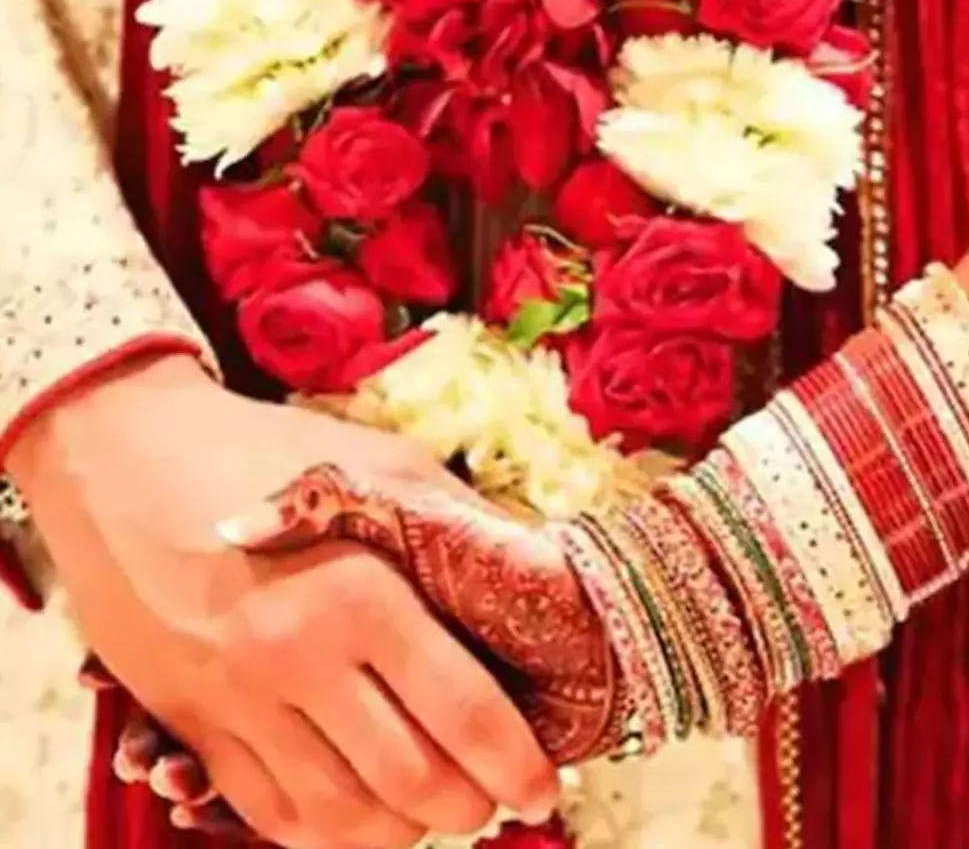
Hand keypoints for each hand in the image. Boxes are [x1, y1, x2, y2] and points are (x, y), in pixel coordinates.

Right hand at [9, 354, 559, 848]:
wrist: (120, 454)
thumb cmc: (268, 452)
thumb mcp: (388, 468)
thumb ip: (472, 532)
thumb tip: (552, 585)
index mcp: (359, 593)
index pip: (463, 713)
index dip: (518, 766)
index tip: (544, 787)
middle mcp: (295, 658)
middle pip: (410, 783)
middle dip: (471, 807)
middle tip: (496, 795)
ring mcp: (234, 701)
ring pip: (339, 818)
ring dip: (404, 830)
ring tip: (434, 806)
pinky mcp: (189, 723)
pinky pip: (266, 815)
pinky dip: (328, 834)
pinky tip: (363, 811)